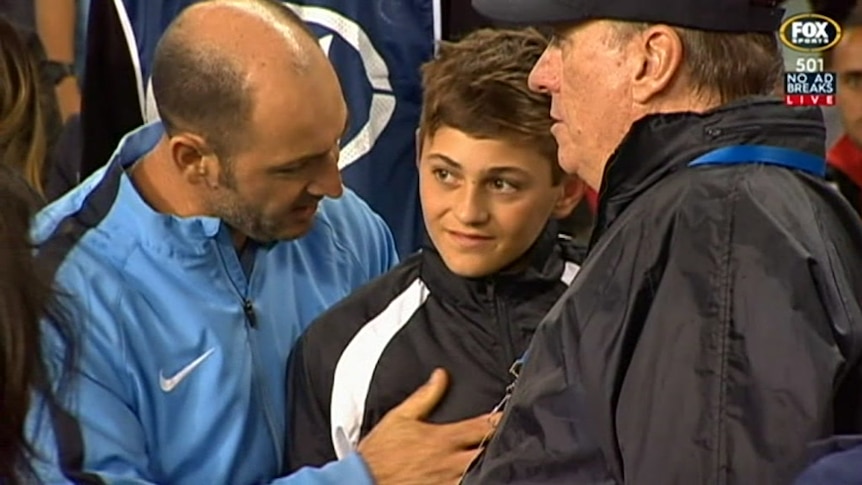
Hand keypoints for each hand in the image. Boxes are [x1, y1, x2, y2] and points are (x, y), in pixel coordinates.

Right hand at [357, 368, 500, 484]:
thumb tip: (441, 375)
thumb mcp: (400, 416)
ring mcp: (447, 481)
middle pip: (486, 453)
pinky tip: (481, 477)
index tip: (510, 416)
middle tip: (511, 439)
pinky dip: (474, 481)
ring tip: (501, 460)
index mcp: (442, 439)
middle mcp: (449, 461)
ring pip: (480, 474)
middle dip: (499, 446)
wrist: (365, 480)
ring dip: (489, 466)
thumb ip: (425, 396)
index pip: (479, 428)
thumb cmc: (380, 450)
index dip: (498, 421)